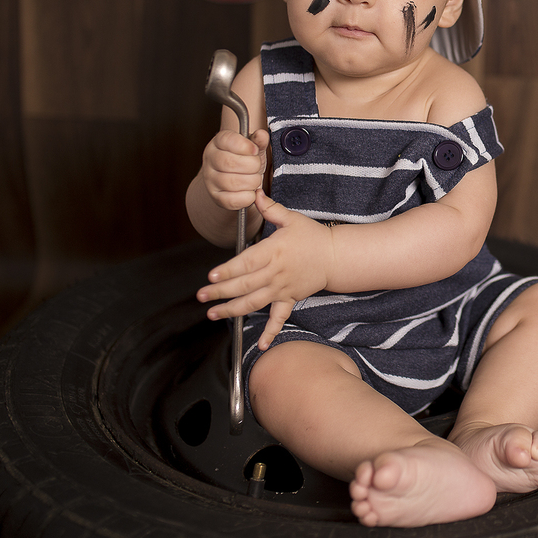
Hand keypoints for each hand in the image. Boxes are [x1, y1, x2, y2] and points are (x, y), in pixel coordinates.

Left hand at [197, 191, 335, 348]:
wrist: (336, 256)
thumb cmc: (312, 236)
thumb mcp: (292, 218)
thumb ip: (270, 208)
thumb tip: (253, 192)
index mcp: (273, 251)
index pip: (246, 262)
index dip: (228, 271)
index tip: (211, 277)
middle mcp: (276, 272)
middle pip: (245, 285)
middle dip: (221, 292)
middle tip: (202, 296)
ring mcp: (282, 288)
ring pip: (254, 302)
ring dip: (232, 310)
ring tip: (213, 314)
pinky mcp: (290, 299)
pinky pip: (280, 318)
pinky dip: (271, 332)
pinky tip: (261, 345)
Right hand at [201, 128, 268, 210]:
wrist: (237, 181)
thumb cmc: (245, 161)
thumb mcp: (254, 148)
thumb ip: (258, 141)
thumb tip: (262, 135)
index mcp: (218, 142)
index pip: (227, 140)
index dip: (245, 146)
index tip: (255, 150)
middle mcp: (210, 159)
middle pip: (230, 163)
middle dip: (252, 166)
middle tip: (257, 167)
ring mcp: (210, 179)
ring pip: (232, 182)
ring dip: (251, 182)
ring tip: (254, 179)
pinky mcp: (216, 197)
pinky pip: (232, 200)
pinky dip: (247, 197)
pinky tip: (251, 191)